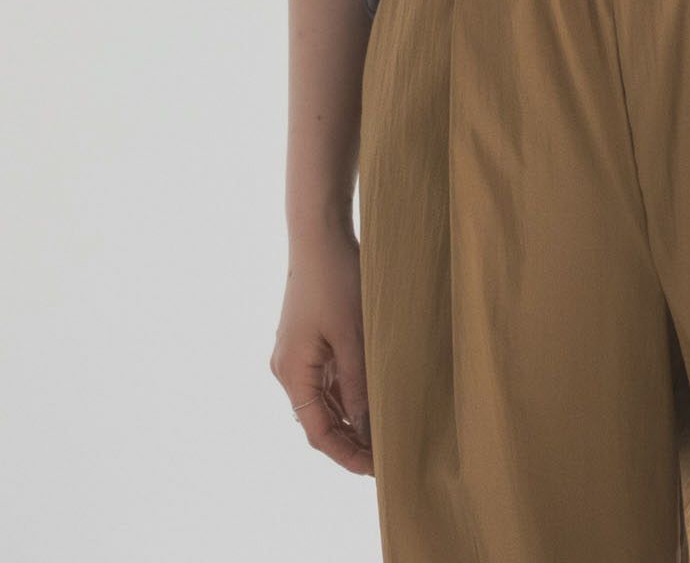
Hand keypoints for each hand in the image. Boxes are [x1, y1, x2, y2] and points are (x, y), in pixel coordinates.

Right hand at [269, 222, 373, 475]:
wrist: (319, 235)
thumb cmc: (336, 280)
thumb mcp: (353, 336)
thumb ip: (358, 384)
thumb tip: (368, 429)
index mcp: (293, 373)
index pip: (318, 433)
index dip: (348, 454)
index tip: (378, 468)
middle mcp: (288, 369)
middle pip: (318, 420)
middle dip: (350, 441)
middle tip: (388, 455)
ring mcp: (296, 355)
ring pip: (323, 402)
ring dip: (350, 419)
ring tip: (384, 431)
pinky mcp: (307, 340)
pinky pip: (326, 380)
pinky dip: (347, 395)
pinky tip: (372, 398)